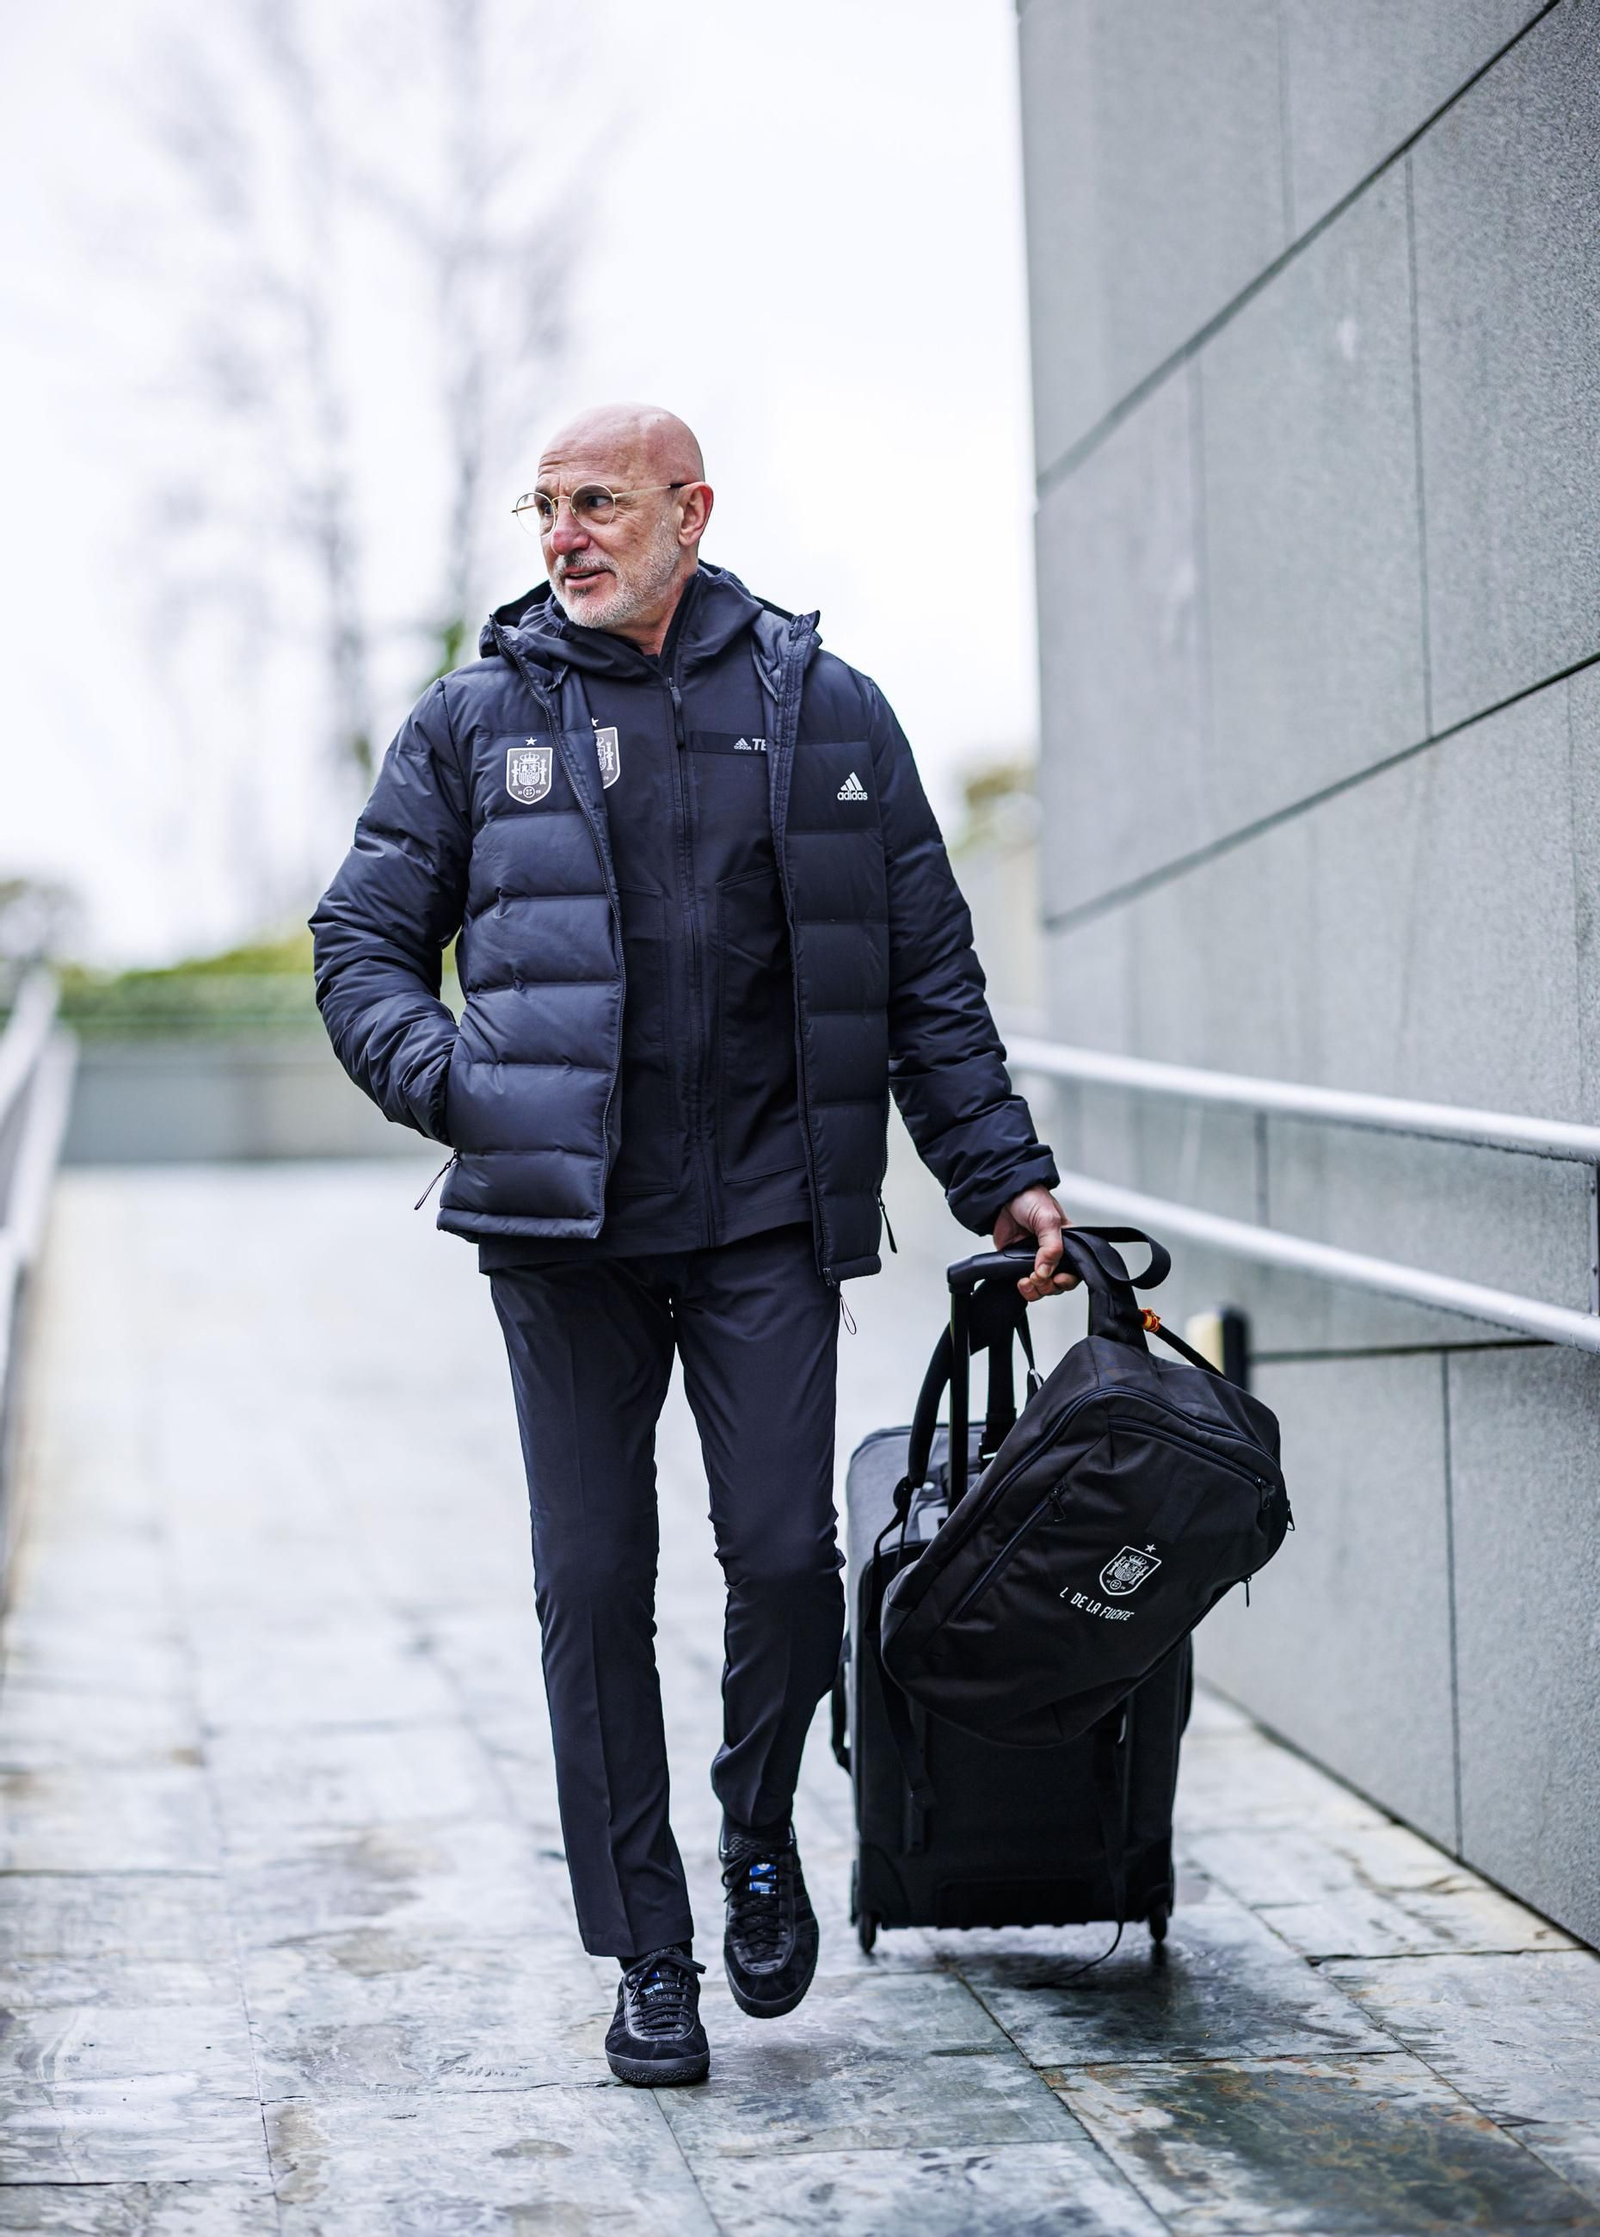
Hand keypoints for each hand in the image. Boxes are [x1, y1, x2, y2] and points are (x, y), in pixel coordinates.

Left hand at [993, 1187, 1077, 1301]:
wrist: (1004, 1196)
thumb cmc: (1031, 1199)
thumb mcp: (1048, 1220)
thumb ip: (1051, 1247)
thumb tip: (1045, 1272)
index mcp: (1068, 1243)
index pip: (1075, 1269)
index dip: (1067, 1279)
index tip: (1057, 1279)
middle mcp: (1053, 1254)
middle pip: (1058, 1283)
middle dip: (1049, 1286)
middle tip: (1039, 1279)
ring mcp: (1036, 1259)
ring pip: (1042, 1286)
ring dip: (1036, 1290)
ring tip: (1027, 1281)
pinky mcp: (1018, 1261)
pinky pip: (1025, 1283)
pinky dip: (1024, 1287)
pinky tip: (1020, 1282)